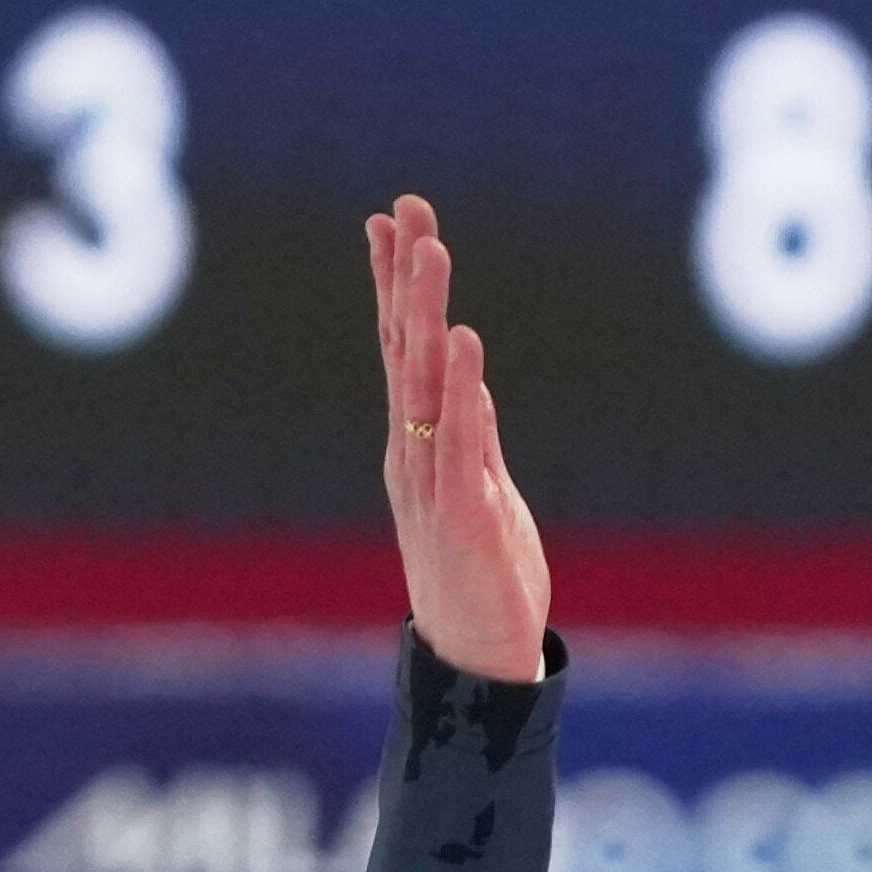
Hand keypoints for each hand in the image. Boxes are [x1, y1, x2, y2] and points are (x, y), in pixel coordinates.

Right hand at [368, 196, 555, 682]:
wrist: (476, 662)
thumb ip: (473, 436)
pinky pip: (461, 439)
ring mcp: (432, 481)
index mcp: (416, 445)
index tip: (390, 219)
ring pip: (424, 383)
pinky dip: (461, 388)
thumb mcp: (481, 492)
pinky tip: (462, 339)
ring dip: (425, 313)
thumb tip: (471, 377)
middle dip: (405, 277)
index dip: (393, 284)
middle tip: (408, 209)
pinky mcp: (463, 512)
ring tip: (430, 252)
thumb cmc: (480, 577)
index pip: (400, 350)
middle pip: (404, 350)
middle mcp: (413, 453)